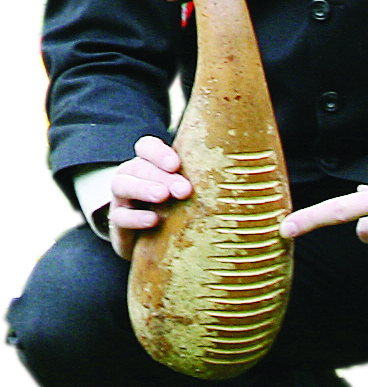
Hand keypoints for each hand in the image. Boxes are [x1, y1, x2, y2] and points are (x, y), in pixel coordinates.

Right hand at [108, 135, 191, 261]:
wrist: (153, 240)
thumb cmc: (177, 205)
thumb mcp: (186, 188)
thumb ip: (198, 176)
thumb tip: (231, 172)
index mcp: (149, 162)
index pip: (146, 146)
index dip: (159, 152)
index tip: (176, 164)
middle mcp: (132, 175)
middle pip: (139, 167)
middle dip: (161, 176)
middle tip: (184, 189)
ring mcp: (122, 197)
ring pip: (122, 185)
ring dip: (144, 189)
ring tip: (163, 197)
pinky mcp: (117, 221)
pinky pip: (120, 216)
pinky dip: (136, 217)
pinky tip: (153, 220)